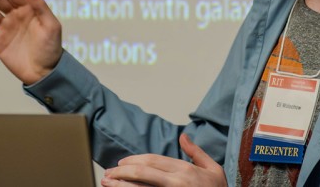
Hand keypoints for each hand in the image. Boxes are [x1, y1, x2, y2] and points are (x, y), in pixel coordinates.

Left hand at [100, 134, 225, 186]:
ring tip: (106, 183)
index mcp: (185, 170)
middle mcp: (176, 182)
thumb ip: (196, 152)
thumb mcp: (213, 169)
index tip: (121, 163)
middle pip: (142, 172)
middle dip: (121, 171)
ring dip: (120, 186)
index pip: (153, 160)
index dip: (134, 160)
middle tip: (108, 173)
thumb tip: (183, 136)